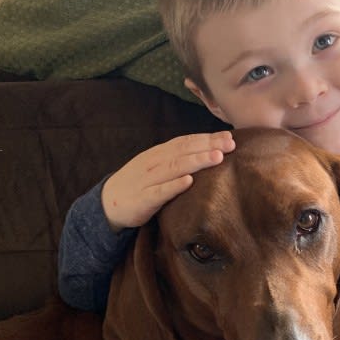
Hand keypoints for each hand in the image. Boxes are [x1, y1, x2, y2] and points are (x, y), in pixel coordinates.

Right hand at [101, 132, 234, 230]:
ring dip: (196, 161)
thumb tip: (209, 152)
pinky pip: (159, 192)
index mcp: (159, 153)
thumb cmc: (140, 184)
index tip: (229, 137)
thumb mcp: (158, 167)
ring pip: (174, 167)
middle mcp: (154, 162)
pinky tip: (188, 182)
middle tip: (230, 144)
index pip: (186, 141)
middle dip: (208, 145)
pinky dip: (174, 186)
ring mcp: (147, 180)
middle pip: (184, 150)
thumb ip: (178, 159)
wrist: (108, 203)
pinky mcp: (142, 199)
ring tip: (217, 157)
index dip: (207, 138)